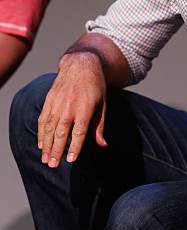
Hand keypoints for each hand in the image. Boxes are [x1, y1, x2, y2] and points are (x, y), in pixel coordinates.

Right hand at [38, 52, 107, 167]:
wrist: (81, 64)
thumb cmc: (95, 87)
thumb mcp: (103, 104)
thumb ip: (100, 125)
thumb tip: (102, 145)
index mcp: (85, 108)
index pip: (79, 131)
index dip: (75, 146)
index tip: (71, 160)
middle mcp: (70, 105)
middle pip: (61, 132)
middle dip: (57, 150)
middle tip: (53, 165)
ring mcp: (58, 102)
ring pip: (49, 127)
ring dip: (46, 144)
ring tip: (45, 159)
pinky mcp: (50, 99)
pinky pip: (43, 118)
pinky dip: (41, 132)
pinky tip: (41, 143)